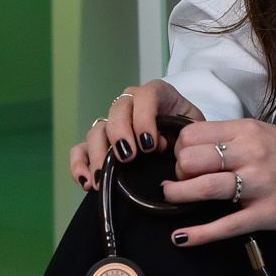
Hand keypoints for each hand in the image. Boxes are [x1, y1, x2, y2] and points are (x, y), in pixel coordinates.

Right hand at [69, 79, 204, 191]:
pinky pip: (81, 148)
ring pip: (97, 130)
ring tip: (103, 178)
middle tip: (128, 158)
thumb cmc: (191, 133)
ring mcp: (113, 123)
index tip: (151, 145)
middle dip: (120, 135)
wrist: (186, 143)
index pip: (145, 97)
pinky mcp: (101, 143)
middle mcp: (130, 104)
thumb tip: (166, 147)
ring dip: (98, 154)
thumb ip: (185, 134)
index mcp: (155, 94)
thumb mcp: (196, 129)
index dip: (144, 119)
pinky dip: (79, 163)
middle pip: (117, 111)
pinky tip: (87, 182)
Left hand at [159, 121, 275, 246]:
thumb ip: (237, 139)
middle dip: (179, 172)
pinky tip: (180, 238)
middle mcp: (252, 153)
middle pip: (190, 159)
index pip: (193, 134)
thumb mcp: (269, 135)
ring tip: (173, 199)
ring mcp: (260, 185)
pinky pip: (225, 226)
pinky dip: (198, 234)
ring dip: (178, 196)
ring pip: (202, 188)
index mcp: (249, 131)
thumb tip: (200, 148)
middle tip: (185, 181)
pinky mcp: (267, 214)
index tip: (186, 160)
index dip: (181, 149)